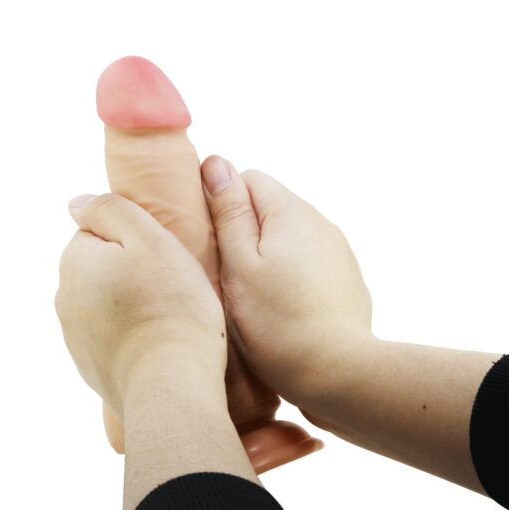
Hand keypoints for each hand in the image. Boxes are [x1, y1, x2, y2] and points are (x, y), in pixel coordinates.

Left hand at [55, 193, 226, 415]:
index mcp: (77, 262)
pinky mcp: (93, 364)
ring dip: (135, 301)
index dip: (137, 239)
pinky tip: (159, 338)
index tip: (162, 257)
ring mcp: (78, 336)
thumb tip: (76, 203)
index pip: (100, 231)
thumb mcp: (150, 239)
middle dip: (135, 270)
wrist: (172, 385)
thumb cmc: (171, 308)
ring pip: (111, 300)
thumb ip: (110, 210)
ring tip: (168, 313)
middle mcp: (67, 299)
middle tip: (171, 285)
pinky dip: (134, 331)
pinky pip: (115, 333)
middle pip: (106, 267)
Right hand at [200, 156, 373, 409]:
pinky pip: (309, 261)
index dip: (224, 203)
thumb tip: (218, 163)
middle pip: (271, 208)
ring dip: (269, 255)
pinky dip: (292, 274)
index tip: (216, 240)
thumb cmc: (278, 322)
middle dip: (247, 232)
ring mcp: (338, 251)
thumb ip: (230, 212)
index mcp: (292, 213)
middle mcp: (322, 223)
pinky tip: (285, 306)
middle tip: (233, 274)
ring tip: (258, 295)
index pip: (249, 179)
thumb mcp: (240, 264)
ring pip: (289, 237)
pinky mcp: (345, 278)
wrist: (338, 372)